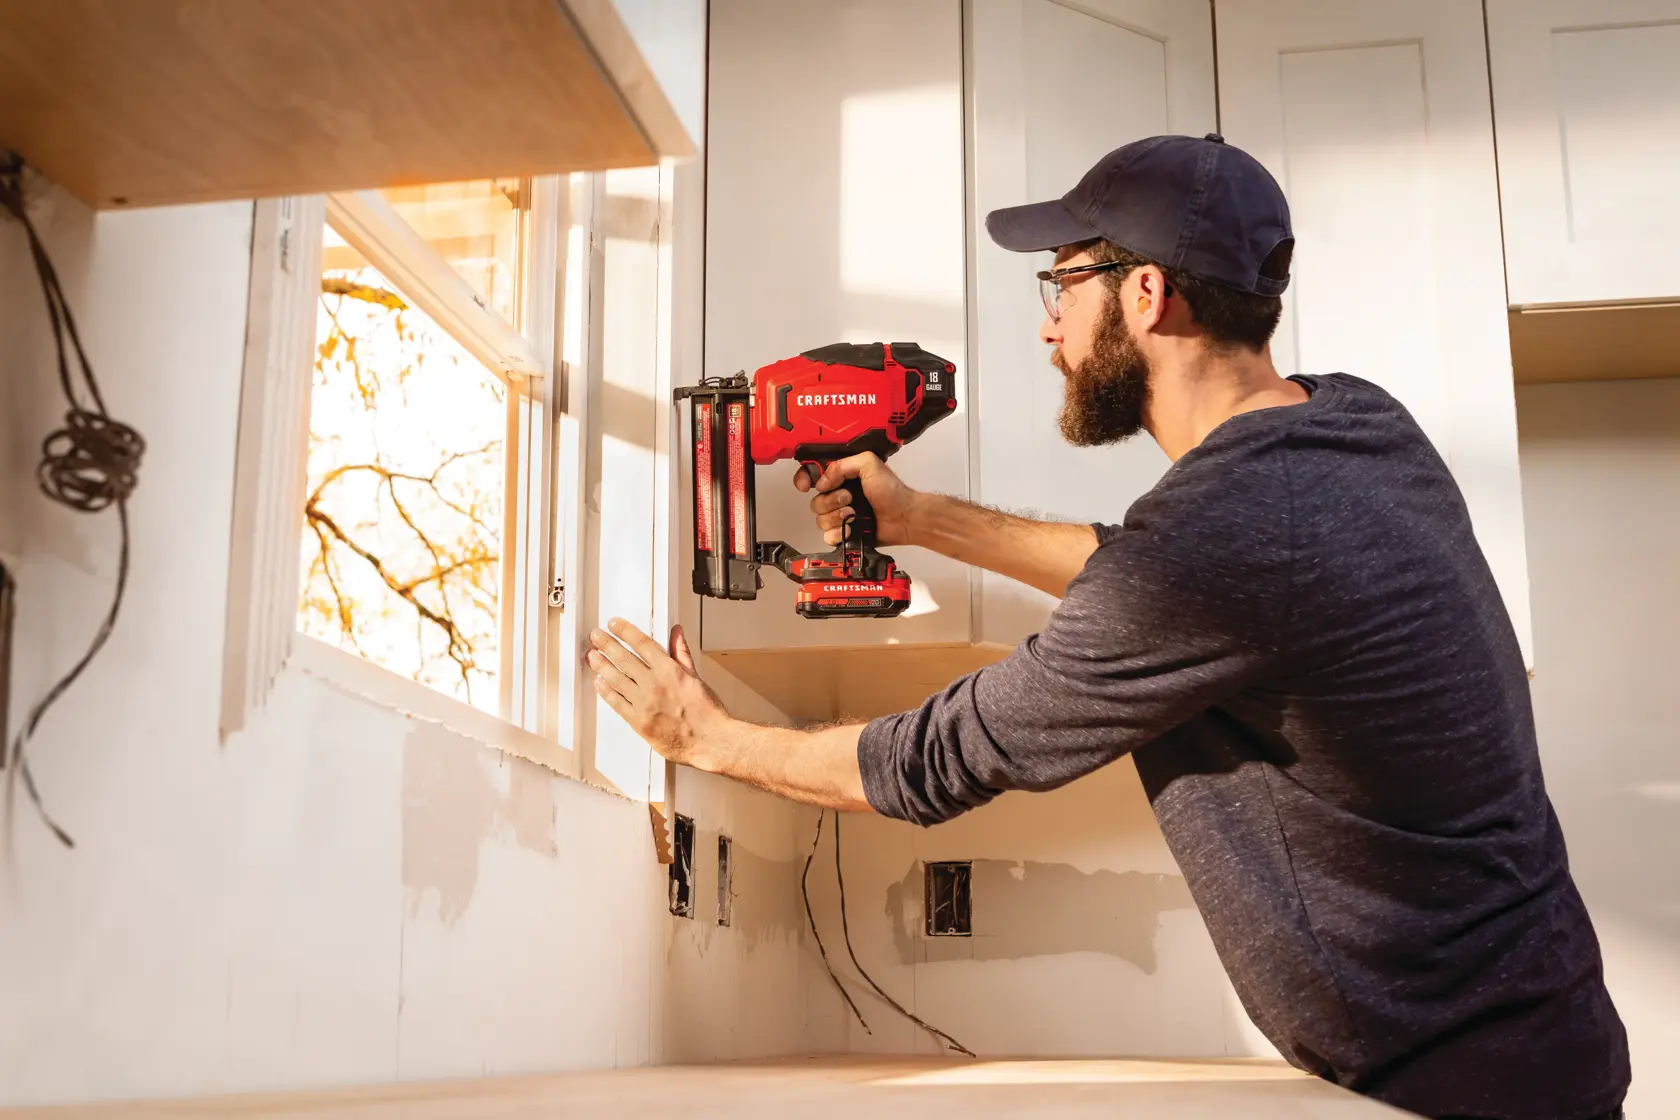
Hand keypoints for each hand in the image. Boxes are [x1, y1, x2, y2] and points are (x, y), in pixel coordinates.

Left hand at [587, 620, 728, 767]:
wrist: (710, 740)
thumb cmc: (706, 712)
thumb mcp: (695, 676)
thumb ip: (681, 652)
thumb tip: (676, 632)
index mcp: (669, 670)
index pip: (642, 643)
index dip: (625, 631)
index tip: (614, 624)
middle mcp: (654, 684)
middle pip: (624, 658)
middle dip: (606, 644)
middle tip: (596, 636)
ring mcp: (644, 703)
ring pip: (616, 679)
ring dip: (601, 665)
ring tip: (591, 656)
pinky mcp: (638, 721)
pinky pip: (616, 703)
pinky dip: (606, 691)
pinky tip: (599, 683)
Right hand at [795, 452, 919, 545]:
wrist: (904, 518)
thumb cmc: (892, 492)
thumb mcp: (869, 464)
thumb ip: (843, 464)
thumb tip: (822, 481)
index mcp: (842, 476)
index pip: (813, 475)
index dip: (804, 480)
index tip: (806, 486)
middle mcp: (839, 494)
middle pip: (815, 500)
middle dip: (831, 501)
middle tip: (849, 498)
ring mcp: (841, 515)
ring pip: (820, 519)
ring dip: (836, 517)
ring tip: (853, 514)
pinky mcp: (845, 532)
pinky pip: (827, 536)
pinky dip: (837, 533)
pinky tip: (851, 529)